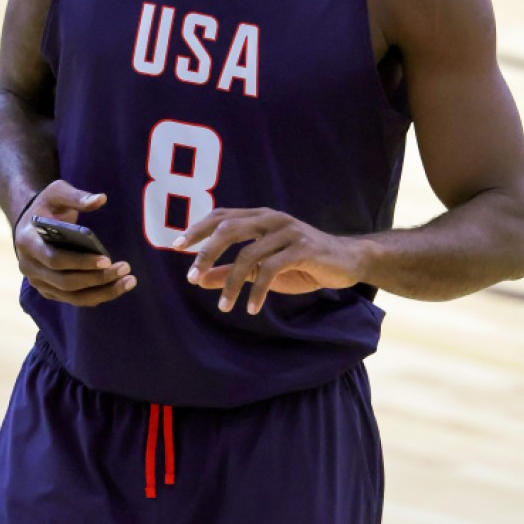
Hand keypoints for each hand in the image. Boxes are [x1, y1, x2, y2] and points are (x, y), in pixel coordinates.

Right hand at [14, 180, 135, 305]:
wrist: (30, 223)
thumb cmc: (47, 206)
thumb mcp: (57, 192)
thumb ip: (77, 196)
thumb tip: (101, 199)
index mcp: (28, 242)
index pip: (55, 259)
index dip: (81, 262)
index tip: (107, 259)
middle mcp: (29, 267)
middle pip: (66, 282)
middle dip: (97, 278)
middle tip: (125, 269)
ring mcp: (39, 282)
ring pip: (72, 296)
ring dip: (102, 292)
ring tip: (129, 281)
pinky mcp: (50, 291)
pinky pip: (75, 299)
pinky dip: (97, 296)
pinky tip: (119, 287)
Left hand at [173, 207, 364, 314]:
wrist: (347, 262)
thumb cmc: (303, 263)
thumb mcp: (263, 269)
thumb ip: (233, 272)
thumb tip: (199, 280)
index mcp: (260, 216)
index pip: (221, 216)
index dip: (198, 229)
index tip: (176, 247)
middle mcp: (271, 218)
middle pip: (229, 228)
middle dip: (207, 252)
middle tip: (191, 277)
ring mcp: (288, 231)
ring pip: (248, 254)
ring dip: (232, 283)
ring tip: (224, 306)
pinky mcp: (302, 248)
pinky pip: (271, 269)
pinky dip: (257, 291)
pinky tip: (251, 308)